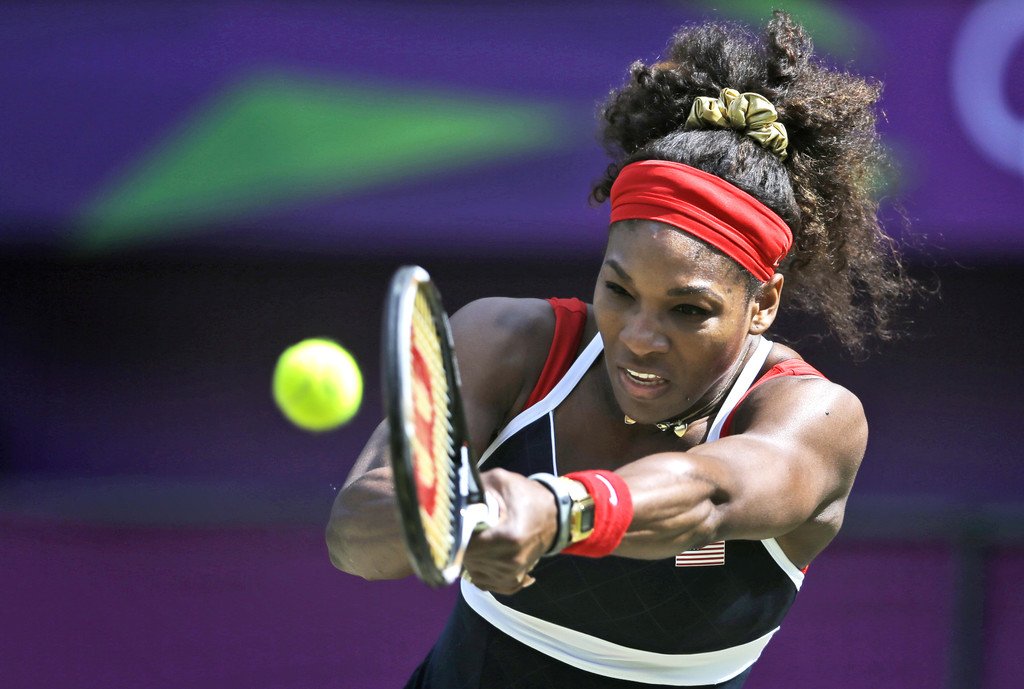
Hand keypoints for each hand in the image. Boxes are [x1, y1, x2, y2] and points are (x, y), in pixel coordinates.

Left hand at [462, 468, 557, 594]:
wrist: (555, 515)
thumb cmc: (528, 495)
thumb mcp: (501, 481)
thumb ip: (474, 486)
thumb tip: (448, 492)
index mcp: (509, 537)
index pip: (467, 545)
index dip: (456, 534)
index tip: (454, 522)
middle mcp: (510, 562)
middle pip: (467, 559)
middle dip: (461, 543)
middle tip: (465, 525)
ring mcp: (511, 574)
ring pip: (471, 571)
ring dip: (469, 555)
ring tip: (478, 537)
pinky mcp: (512, 581)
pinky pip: (484, 583)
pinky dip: (479, 569)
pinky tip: (483, 554)